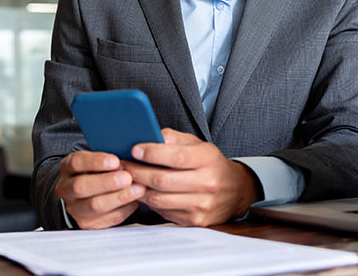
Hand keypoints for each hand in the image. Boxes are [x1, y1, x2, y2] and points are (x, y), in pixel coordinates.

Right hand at [54, 150, 145, 229]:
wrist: (87, 193)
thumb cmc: (97, 171)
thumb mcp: (98, 160)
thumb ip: (109, 158)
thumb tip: (129, 153)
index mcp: (68, 167)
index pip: (77, 163)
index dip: (96, 162)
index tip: (116, 161)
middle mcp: (67, 188)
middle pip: (82, 186)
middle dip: (106, 182)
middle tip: (127, 177)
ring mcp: (75, 207)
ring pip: (94, 205)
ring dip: (119, 197)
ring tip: (138, 189)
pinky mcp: (87, 223)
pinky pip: (106, 219)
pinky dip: (124, 209)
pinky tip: (136, 201)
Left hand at [122, 128, 260, 226]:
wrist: (236, 191)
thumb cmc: (210, 163)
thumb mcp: (197, 144)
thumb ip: (172, 138)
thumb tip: (146, 136)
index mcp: (208, 159)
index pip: (177, 156)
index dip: (152, 153)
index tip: (134, 149)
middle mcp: (207, 183)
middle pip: (163, 180)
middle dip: (137, 172)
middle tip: (121, 165)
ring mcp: (202, 205)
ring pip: (159, 199)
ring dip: (138, 189)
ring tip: (127, 178)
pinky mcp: (195, 221)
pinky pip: (164, 211)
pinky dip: (149, 201)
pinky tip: (142, 192)